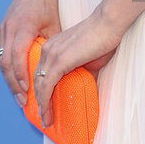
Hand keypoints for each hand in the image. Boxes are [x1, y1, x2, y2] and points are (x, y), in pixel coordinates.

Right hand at [0, 0, 60, 108]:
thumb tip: (59, 68)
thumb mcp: (54, 24)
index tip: (28, 90)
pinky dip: (8, 69)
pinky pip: (2, 54)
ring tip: (20, 97)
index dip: (21, 74)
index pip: (17, 55)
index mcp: (23, 26)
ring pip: (1, 61)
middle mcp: (9, 29)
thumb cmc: (47, 4)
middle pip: (5, 63)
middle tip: (23, 102)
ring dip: (9, 80)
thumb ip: (52, 45)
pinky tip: (16, 81)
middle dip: (13, 84)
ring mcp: (2, 30)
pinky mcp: (0, 31)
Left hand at [32, 7, 119, 128]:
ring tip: (46, 120)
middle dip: (38, 100)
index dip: (40, 90)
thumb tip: (84, 89)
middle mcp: (47, 49)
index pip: (40, 72)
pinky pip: (47, 85)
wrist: (108, 24)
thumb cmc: (102, 39)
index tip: (44, 105)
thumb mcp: (88, 60)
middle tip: (44, 117)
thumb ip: (82, 73)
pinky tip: (47, 112)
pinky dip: (45, 101)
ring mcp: (52, 54)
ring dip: (42, 105)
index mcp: (52, 47)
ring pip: (39, 85)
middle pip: (36, 80)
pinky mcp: (59, 61)